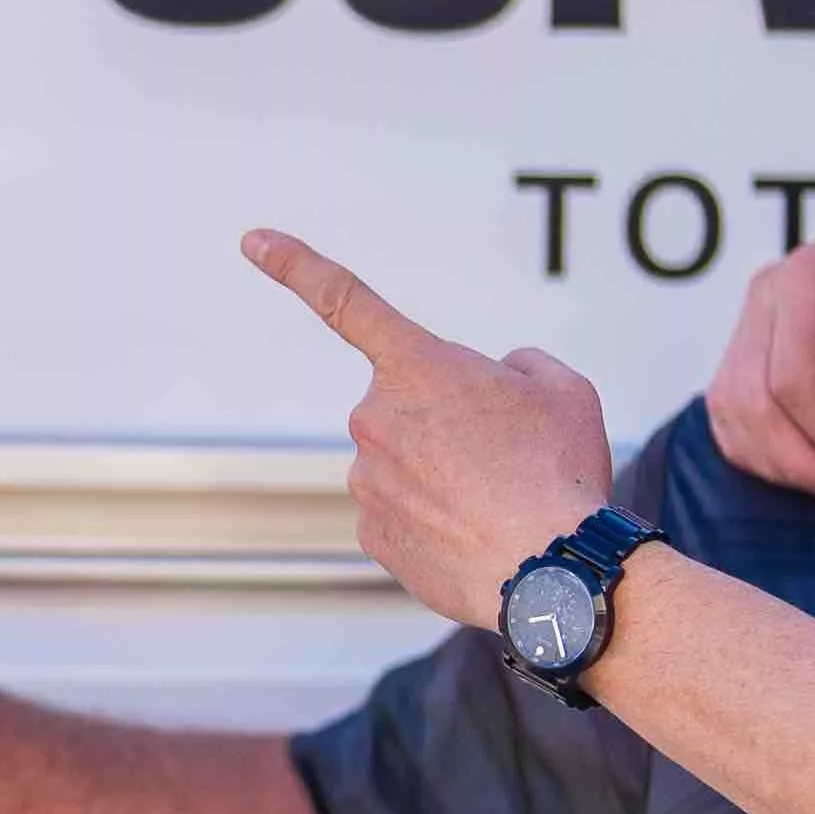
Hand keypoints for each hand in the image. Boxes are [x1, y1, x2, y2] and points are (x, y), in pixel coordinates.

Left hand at [239, 233, 615, 627]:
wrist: (549, 572)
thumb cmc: (559, 474)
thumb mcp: (563, 389)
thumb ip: (519, 367)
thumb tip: (496, 383)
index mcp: (418, 366)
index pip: (344, 300)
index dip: (294, 264)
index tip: (251, 241)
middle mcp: (375, 417)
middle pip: (407, 407)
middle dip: (448, 422)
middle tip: (505, 455)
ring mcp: (367, 481)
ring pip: (405, 464)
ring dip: (444, 476)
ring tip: (499, 502)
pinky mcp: (371, 536)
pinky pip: (403, 515)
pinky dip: (436, 522)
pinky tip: (475, 535)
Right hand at [711, 194, 814, 501]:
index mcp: (809, 280)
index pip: (789, 379)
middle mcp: (766, 295)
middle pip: (748, 397)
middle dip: (796, 456)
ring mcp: (753, 316)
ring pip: (729, 406)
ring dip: (771, 456)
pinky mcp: (754, 339)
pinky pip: (731, 402)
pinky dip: (756, 442)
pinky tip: (802, 461)